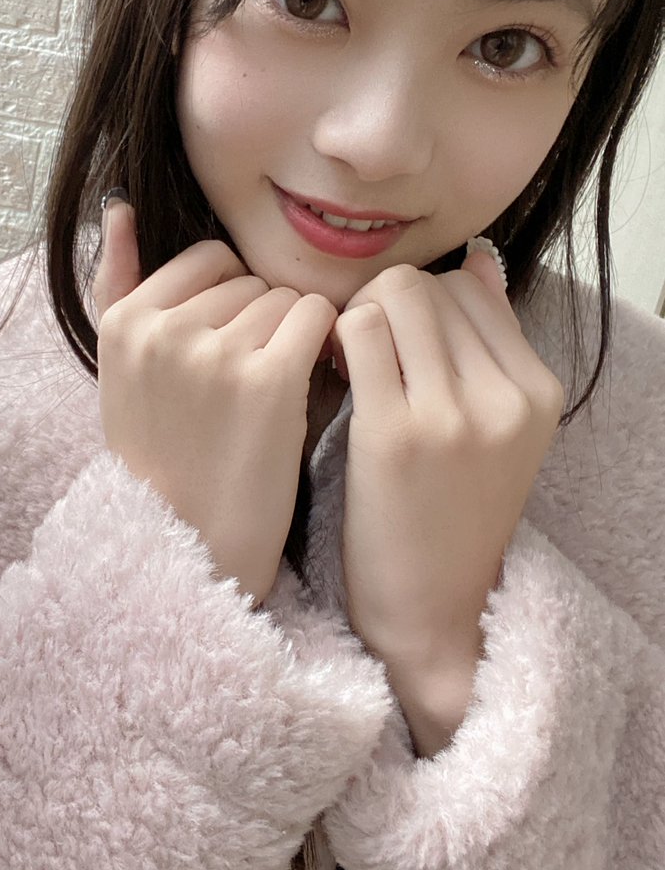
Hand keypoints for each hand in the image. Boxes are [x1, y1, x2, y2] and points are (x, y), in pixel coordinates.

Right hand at [93, 198, 335, 606]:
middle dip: (258, 322)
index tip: (226, 351)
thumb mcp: (119, 368)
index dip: (229, 303)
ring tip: (267, 394)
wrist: (190, 542)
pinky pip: (316, 320)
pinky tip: (305, 388)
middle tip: (244, 384)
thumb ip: (117, 281)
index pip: (208, 261)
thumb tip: (119, 203)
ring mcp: (215, 354)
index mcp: (125, 321)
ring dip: (291, 339)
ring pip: (286, 299)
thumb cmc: (160, 453)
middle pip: (249, 280)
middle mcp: (163, 330)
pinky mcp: (268, 382)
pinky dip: (322, 348)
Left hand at [331, 253, 563, 751]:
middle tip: (365, 348)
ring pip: (392, 296)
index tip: (399, 341)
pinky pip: (360, 331)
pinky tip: (332, 374)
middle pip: (427, 285)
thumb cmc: (449, 513)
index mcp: (538, 391)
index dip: (420, 302)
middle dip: (384, 303)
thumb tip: (478, 260)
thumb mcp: (496, 429)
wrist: (431, 610)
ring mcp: (454, 413)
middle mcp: (505, 396)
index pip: (469, 286)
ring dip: (358, 316)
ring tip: (351, 362)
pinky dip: (336, 338)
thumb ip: (489, 343)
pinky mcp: (395, 432)